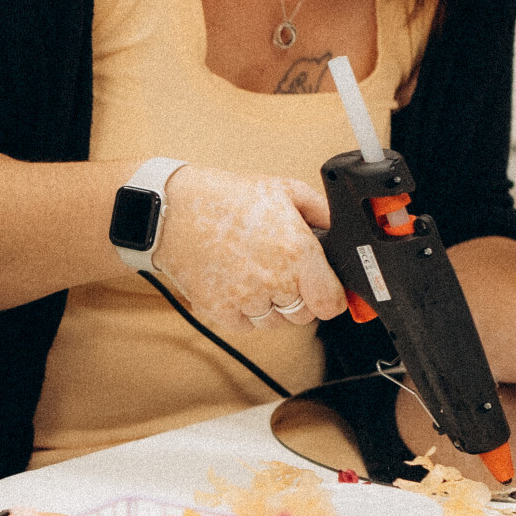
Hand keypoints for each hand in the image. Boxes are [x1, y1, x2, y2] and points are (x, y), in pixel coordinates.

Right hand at [148, 164, 347, 331]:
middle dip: (300, 298)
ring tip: (254, 274)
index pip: (332, 304)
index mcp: (298, 253)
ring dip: (271, 305)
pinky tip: (236, 282)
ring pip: (275, 322)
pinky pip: (246, 325)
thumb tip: (342, 233)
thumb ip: (322, 213)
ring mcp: (245, 299)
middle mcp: (275, 281)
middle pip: (305, 316)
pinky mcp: (219, 310)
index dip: (332, 298)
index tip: (324, 290)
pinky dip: (244, 310)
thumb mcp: (284, 190)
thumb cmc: (227, 197)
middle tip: (282, 272)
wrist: (173, 209)